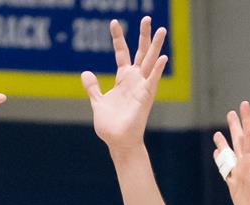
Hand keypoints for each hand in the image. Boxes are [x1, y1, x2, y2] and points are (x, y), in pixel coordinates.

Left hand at [83, 17, 167, 152]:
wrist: (117, 141)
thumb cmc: (110, 125)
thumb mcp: (97, 101)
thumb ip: (93, 87)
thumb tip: (86, 72)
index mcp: (123, 79)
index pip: (122, 52)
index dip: (118, 37)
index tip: (114, 22)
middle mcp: (134, 80)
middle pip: (140, 52)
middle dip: (144, 35)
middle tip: (147, 18)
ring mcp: (141, 87)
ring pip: (150, 61)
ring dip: (155, 46)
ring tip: (161, 29)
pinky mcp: (146, 97)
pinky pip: (153, 80)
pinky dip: (157, 69)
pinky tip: (163, 57)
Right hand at [212, 101, 249, 204]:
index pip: (249, 135)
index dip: (246, 119)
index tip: (244, 104)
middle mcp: (246, 165)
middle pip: (239, 141)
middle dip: (235, 126)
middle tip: (232, 112)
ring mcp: (240, 174)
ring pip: (231, 154)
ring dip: (225, 142)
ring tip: (219, 132)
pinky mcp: (234, 185)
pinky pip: (226, 170)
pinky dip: (221, 161)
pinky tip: (217, 155)